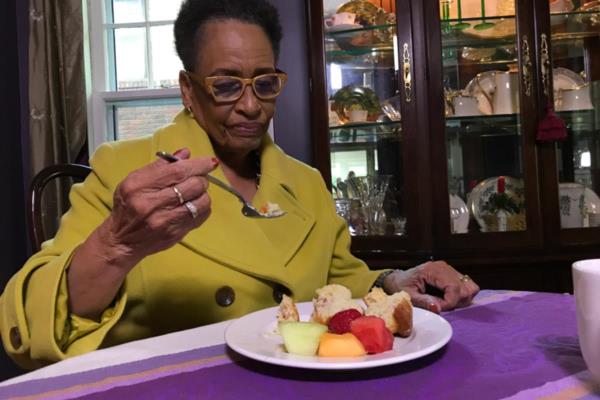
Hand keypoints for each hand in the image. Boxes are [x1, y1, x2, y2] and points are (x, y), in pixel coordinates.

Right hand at [98, 148, 217, 268]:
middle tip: (197, 178)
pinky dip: (202, 208)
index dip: (198, 164)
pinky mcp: (175, 234)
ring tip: (194, 193)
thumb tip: (185, 154)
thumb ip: (160, 166)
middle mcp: (152, 204)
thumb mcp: (134, 181)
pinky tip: (193, 206)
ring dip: (203, 194)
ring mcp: (165, 221)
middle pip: (193, 185)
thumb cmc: (128, 206)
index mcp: (140, 186)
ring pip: (201, 202)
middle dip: (201, 179)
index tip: (210, 162)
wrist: (122, 240)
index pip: (178, 171)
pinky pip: (200, 217)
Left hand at [383, 261, 478, 312]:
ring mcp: (450, 270)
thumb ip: (422, 302)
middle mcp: (444, 267)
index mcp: (433, 270)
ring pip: (470, 288)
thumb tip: (437, 308)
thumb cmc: (401, 286)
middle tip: (441, 306)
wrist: (398, 280)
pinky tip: (446, 300)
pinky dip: (460, 297)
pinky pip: (466, 288)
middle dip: (456, 302)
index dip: (449, 303)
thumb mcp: (408, 295)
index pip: (454, 288)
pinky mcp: (452, 275)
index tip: (438, 308)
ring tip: (444, 303)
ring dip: (460, 300)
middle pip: (466, 288)